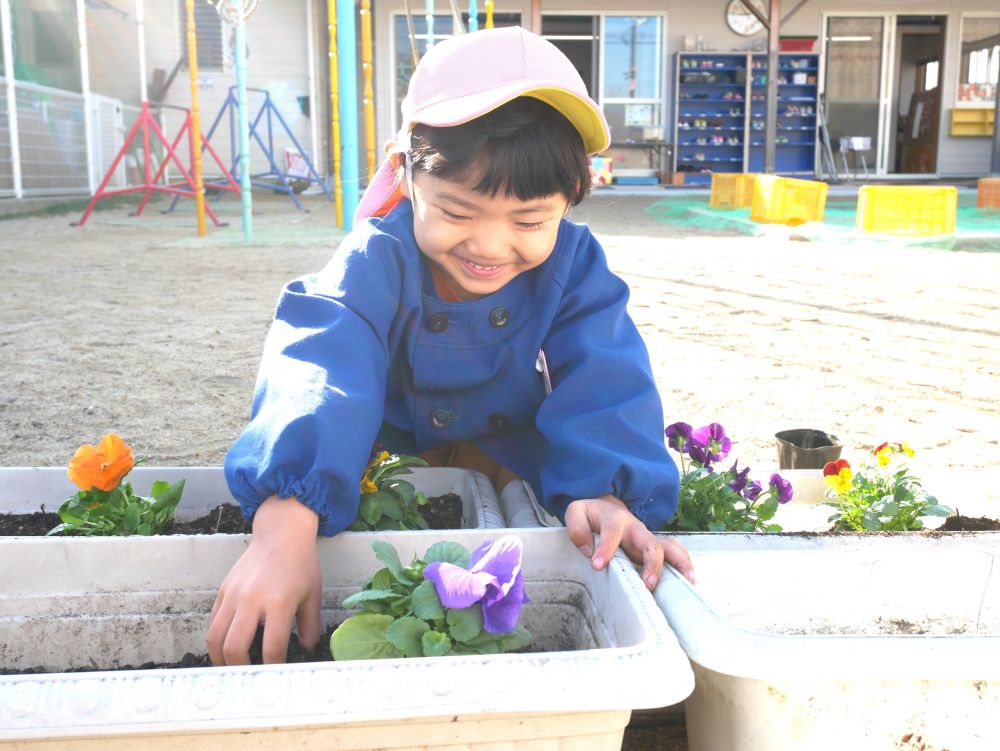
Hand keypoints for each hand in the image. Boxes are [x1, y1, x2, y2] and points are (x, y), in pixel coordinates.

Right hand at [207, 496, 321, 665]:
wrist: (281, 534)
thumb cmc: (301, 565)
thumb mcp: (313, 596)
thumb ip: (309, 627)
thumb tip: (305, 652)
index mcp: (278, 603)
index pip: (271, 648)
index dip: (273, 668)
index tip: (276, 676)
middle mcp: (252, 600)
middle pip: (235, 648)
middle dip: (241, 670)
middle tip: (249, 677)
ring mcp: (234, 595)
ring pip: (215, 638)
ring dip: (221, 658)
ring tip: (232, 666)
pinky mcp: (223, 590)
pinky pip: (212, 622)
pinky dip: (216, 639)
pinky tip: (227, 645)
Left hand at [564, 494, 694, 590]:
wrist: (605, 506)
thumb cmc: (590, 514)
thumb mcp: (576, 513)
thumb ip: (577, 529)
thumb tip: (589, 552)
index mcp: (615, 519)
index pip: (612, 532)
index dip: (606, 548)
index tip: (597, 566)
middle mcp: (636, 528)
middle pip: (650, 542)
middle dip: (652, 563)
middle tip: (648, 584)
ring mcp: (647, 538)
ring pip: (670, 547)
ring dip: (679, 563)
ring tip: (686, 582)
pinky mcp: (654, 547)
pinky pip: (674, 552)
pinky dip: (684, 564)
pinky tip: (689, 581)